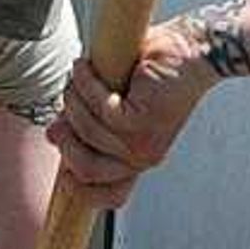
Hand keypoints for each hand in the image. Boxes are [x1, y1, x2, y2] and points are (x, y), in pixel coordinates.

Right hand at [45, 16, 216, 207]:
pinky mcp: (143, 121)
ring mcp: (143, 144)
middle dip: (66, 138)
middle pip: (84, 169)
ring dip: (74, 98)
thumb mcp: (113, 104)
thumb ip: (87, 123)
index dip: (78, 187)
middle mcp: (142, 158)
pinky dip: (86, 83)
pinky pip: (99, 108)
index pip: (109, 196)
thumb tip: (53, 134)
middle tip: (65, 104)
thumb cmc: (156, 73)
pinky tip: (86, 66)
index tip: (61, 156)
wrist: (196, 52)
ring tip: (79, 73)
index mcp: (137, 159)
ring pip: (87, 131)